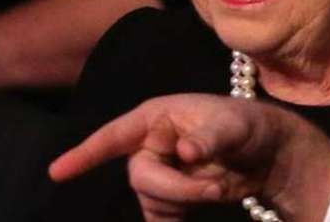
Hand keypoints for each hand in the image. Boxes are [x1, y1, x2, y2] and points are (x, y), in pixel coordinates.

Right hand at [50, 93, 329, 221]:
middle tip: (214, 188)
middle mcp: (151, 145)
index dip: (86, 152)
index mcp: (158, 118)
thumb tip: (186, 152)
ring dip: (185, 202)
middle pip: (141, 177)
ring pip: (152, 199)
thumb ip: (210, 137)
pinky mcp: (169, 198)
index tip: (59, 171)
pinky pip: (159, 215)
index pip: (115, 135)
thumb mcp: (235, 125)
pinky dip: (176, 217)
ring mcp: (159, 173)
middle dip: (176, 188)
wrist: (270, 155)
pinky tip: (198, 207)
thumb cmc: (249, 125)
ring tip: (219, 188)